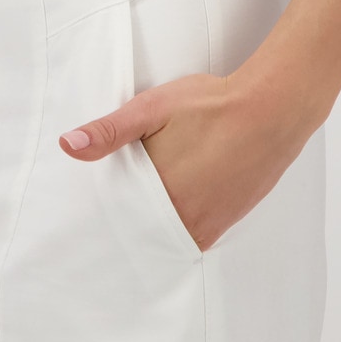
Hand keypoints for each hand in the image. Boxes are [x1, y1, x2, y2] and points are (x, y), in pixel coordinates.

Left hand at [59, 70, 313, 252]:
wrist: (272, 110)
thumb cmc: (212, 105)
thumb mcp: (152, 108)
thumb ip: (110, 131)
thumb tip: (67, 145)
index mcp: (160, 194)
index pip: (118, 222)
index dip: (102, 219)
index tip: (85, 222)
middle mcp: (185, 217)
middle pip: (143, 234)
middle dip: (125, 228)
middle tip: (105, 224)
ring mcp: (210, 222)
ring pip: (168, 236)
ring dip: (152, 229)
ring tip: (136, 216)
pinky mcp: (229, 219)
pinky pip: (194, 234)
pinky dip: (178, 228)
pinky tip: (171, 210)